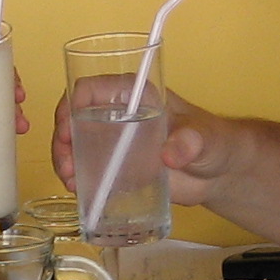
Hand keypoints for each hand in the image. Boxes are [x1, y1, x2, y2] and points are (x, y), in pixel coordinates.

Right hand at [50, 78, 229, 206]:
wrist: (217, 174)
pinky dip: (77, 178)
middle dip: (62, 140)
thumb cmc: (213, 142)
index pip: (90, 89)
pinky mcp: (116, 166)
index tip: (68, 131)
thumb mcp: (205, 139)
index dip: (71, 106)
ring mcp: (114, 141)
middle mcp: (118, 114)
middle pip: (74, 118)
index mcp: (134, 94)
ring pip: (75, 144)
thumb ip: (192, 142)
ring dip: (65, 161)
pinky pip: (87, 169)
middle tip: (67, 165)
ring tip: (71, 181)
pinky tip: (78, 191)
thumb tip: (170, 155)